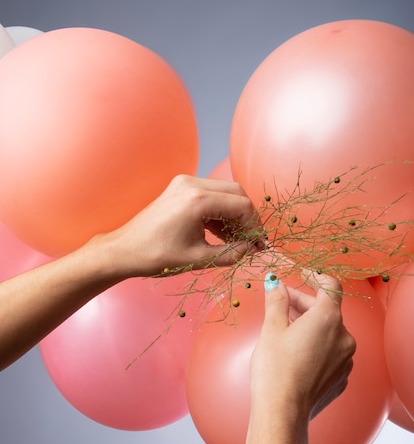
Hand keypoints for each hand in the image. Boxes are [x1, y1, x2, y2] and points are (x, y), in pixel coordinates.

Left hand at [101, 174, 262, 277]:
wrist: (124, 250)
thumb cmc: (156, 256)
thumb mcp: (198, 259)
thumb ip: (232, 253)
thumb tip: (253, 251)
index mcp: (197, 200)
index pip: (242, 205)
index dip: (255, 225)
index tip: (259, 245)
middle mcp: (192, 184)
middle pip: (236, 193)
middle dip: (247, 217)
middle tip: (252, 241)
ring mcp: (184, 184)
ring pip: (224, 192)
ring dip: (234, 214)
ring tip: (238, 241)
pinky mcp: (180, 189)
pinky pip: (210, 195)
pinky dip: (220, 212)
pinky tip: (223, 233)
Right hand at [250, 273, 355, 421]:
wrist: (282, 412)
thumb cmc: (275, 368)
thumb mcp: (271, 328)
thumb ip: (277, 301)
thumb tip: (276, 284)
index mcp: (328, 319)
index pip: (330, 286)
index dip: (315, 276)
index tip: (302, 275)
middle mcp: (344, 337)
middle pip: (327, 310)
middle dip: (303, 304)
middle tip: (279, 305)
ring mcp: (346, 360)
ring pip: (329, 333)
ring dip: (310, 327)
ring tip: (285, 332)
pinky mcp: (341, 378)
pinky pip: (330, 354)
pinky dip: (315, 348)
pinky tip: (296, 355)